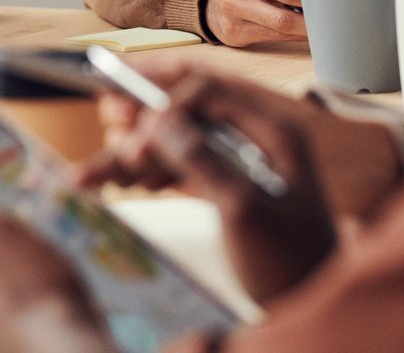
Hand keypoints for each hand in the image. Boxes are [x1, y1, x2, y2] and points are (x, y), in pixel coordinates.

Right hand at [78, 65, 336, 303]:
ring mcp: (238, 164)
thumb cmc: (291, 264)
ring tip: (88, 176)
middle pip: (183, 113)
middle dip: (139, 124)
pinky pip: (178, 169)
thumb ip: (203, 163)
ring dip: (131, 157)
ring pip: (173, 145)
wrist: (315, 312)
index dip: (167, 106)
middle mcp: (253, 139)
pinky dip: (146, 177)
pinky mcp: (225, 188)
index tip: (139, 140)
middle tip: (106, 129)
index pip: (208, 92)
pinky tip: (117, 185)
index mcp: (272, 132)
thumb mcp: (245, 214)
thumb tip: (158, 123)